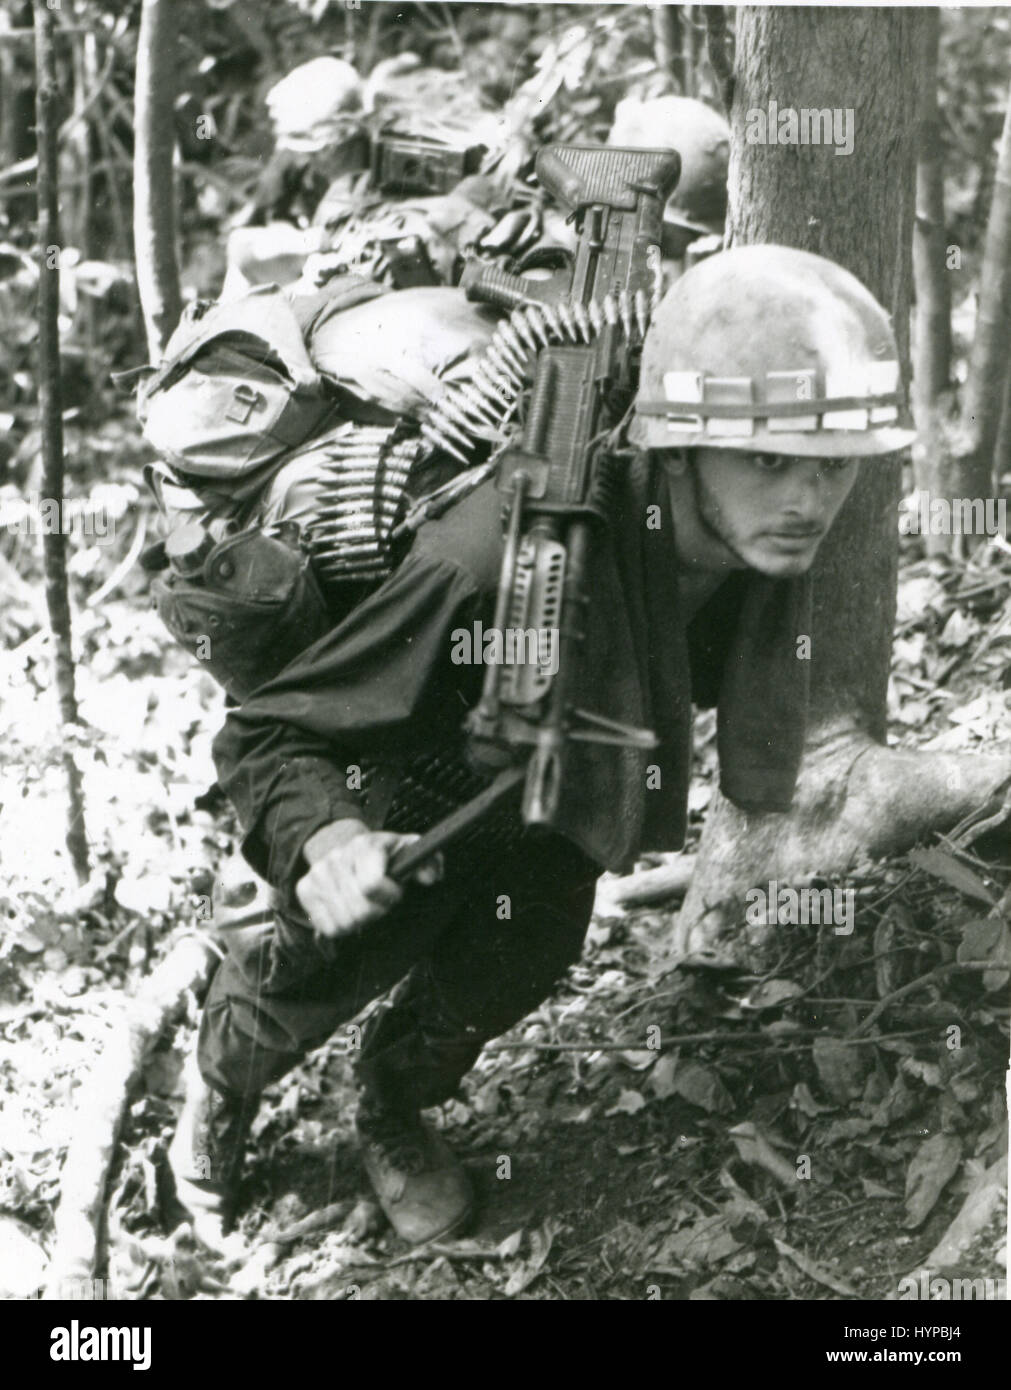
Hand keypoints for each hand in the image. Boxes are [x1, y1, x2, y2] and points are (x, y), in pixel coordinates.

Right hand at [296, 820, 440, 937]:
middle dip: (376, 910)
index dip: (389, 895)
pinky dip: (342, 926)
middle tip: (379, 900)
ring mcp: (318, 874)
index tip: (395, 891)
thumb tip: (430, 878)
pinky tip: (347, 909)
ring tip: (363, 904)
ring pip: (345, 922)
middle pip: (360, 910)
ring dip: (360, 920)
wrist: (342, 843)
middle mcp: (337, 857)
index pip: (372, 885)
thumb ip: (429, 862)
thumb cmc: (383, 854)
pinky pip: (328, 928)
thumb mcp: (410, 850)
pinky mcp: (304, 889)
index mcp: (365, 846)